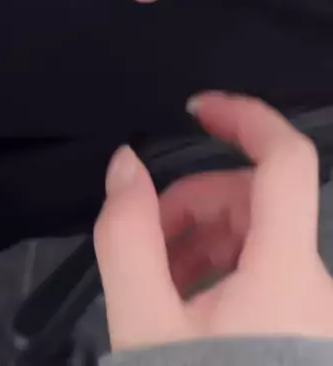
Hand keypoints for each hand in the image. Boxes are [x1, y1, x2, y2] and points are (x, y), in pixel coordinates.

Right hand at [94, 93, 332, 352]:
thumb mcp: (144, 322)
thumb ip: (127, 235)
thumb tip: (126, 163)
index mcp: (287, 272)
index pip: (288, 159)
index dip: (244, 117)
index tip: (197, 110)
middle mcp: (317, 284)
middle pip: (257, 199)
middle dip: (195, 201)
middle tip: (150, 236)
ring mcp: (316, 308)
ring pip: (260, 235)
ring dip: (202, 237)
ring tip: (158, 277)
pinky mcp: (306, 329)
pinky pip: (268, 271)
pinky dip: (222, 269)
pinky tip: (184, 302)